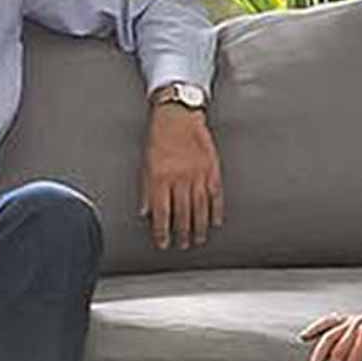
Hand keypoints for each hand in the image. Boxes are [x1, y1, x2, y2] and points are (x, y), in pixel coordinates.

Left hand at [139, 107, 223, 248]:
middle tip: (183, 245)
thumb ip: (146, 190)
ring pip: (200, 207)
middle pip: (183, 213)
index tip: (163, 243)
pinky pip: (215, 193)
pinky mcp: (211, 168)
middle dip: (182, 232)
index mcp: (160, 178)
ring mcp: (198, 173)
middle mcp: (180, 178)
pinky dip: (216, 209)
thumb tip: (145, 213)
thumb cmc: (158, 138)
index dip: (162, 231)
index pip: (161, 212)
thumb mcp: (145, 163)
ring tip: (198, 239)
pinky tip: (215, 221)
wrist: (178, 115)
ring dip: (199, 226)